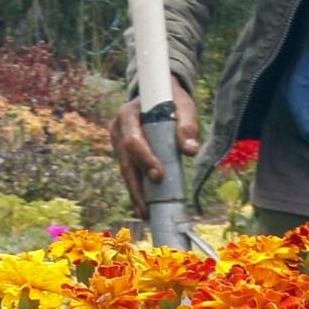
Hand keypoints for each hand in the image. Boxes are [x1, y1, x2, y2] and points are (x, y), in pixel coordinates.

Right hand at [110, 72, 201, 200]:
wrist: (160, 94)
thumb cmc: (171, 100)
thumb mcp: (183, 106)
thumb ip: (187, 124)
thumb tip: (191, 150)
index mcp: (128, 114)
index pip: (132, 140)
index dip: (144, 159)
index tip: (159, 175)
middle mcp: (118, 129)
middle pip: (126, 161)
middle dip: (137, 185)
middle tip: (149, 207)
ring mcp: (118, 143)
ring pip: (126, 171)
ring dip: (136, 194)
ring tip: (146, 214)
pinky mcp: (124, 153)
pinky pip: (130, 173)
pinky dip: (137, 190)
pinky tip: (145, 208)